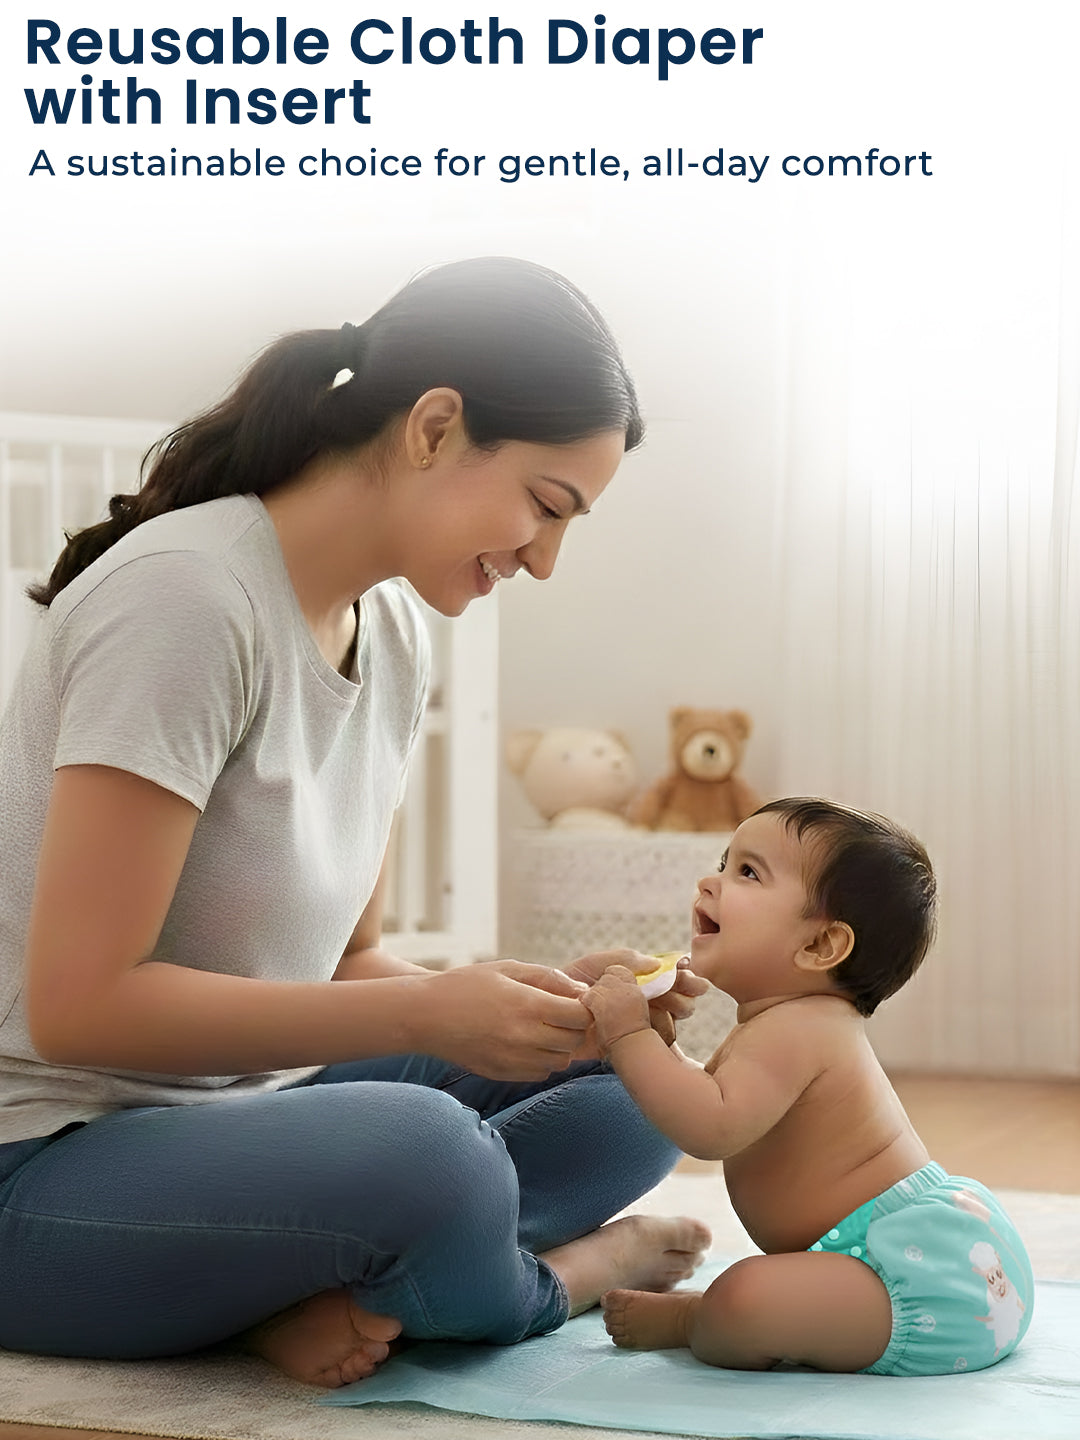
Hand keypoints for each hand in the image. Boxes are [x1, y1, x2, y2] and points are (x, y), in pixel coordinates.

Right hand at [419, 960, 590, 1081]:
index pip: (579, 1016)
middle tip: (561, 1015)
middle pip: (574, 1041)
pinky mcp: (502, 1074)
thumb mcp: (508, 969)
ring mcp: (512, 1059)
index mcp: (526, 1004)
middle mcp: (522, 1036)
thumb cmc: (467, 985)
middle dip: (574, 1028)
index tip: (573, 1001)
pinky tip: (528, 1044)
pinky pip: (540, 1074)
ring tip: (543, 1029)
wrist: (425, 1015)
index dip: (583, 1008)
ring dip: (560, 1046)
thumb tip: (582, 992)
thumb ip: (548, 977)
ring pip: (561, 1061)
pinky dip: (543, 1061)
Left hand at [564, 949, 707, 1045]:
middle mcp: (643, 1003)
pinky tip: (656, 1026)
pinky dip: (660, 1033)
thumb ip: (624, 959)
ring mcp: (639, 1026)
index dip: (684, 976)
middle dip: (685, 994)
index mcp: (638, 980)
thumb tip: (656, 963)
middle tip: (688, 994)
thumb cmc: (569, 984)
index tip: (689, 976)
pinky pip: (654, 1043)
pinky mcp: (630, 1046)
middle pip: (678, 999)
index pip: (670, 977)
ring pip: (671, 1021)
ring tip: (672, 1007)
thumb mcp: (594, 964)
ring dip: (675, 1012)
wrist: (548, 1012)